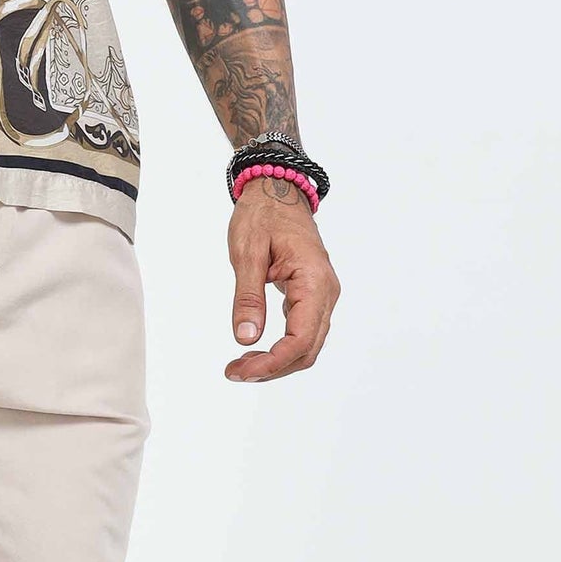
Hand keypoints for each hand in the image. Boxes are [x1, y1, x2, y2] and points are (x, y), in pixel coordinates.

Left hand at [226, 177, 339, 381]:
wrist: (277, 189)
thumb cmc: (263, 214)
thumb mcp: (247, 253)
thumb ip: (248, 297)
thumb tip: (246, 338)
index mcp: (315, 281)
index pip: (301, 339)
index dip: (272, 362)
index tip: (241, 371)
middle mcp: (326, 292)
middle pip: (307, 349)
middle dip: (273, 367)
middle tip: (235, 372)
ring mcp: (321, 294)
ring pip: (307, 344)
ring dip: (277, 361)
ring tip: (242, 365)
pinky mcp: (311, 294)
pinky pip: (302, 330)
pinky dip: (281, 347)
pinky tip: (255, 349)